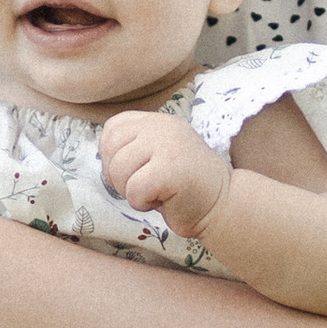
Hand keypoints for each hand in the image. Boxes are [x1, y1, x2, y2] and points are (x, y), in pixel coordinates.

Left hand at [98, 109, 232, 237]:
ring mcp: (168, 146)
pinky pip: (134, 189)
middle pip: (111, 147)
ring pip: (119, 170)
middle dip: (118, 176)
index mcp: (157, 122)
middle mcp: (162, 127)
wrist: (223, 205)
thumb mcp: (157, 155)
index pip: (113, 127)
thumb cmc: (184, 187)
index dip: (111, 154)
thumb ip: (133, 147)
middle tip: (142, 187)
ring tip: (155, 193)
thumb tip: (104, 155)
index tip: (131, 172)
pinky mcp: (170, 170)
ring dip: (131, 191)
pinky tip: (164, 201)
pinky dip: (143, 203)